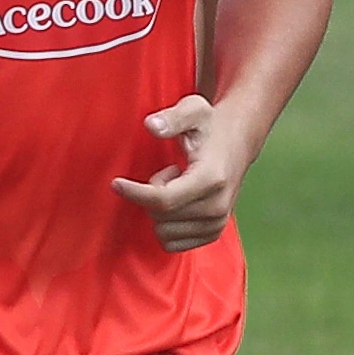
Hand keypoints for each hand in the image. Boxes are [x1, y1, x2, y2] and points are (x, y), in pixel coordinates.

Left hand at [114, 95, 251, 249]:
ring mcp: (218, 222)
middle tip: (169, 171)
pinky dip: (167, 224)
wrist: (237, 142)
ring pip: (164, 232)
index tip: (115, 182)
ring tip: (178, 185)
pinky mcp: (214, 232)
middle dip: (152, 194)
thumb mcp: (192, 110)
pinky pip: (172, 244)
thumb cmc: (210, 125)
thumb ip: (172, 117)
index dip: (134, 193)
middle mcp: (218, 206)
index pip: (162, 200)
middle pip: (160, 216)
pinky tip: (180, 202)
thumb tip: (151, 126)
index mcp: (211, 179)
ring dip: (160, 209)